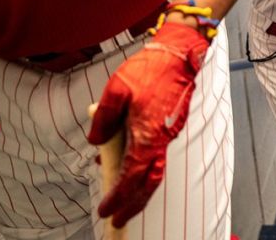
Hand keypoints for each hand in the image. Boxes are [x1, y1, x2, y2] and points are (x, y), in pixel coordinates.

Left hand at [86, 23, 209, 228]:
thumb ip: (102, 119)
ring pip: (155, 171)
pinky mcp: (169, 126)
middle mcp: (160, 140)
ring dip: (139, 189)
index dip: (118, 197)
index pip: (130, 177)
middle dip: (134, 205)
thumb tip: (96, 141)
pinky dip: (144, 168)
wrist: (179, 54)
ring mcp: (167, 134)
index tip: (105, 211)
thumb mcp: (115, 90)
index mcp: (146, 135)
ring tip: (122, 197)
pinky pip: (156, 155)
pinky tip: (128, 161)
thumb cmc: (149, 70)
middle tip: (119, 220)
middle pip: (149, 184)